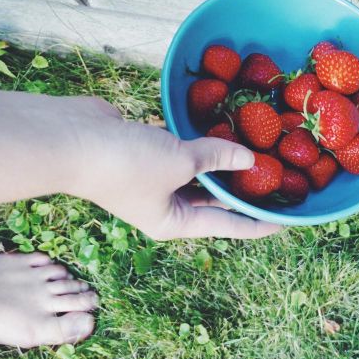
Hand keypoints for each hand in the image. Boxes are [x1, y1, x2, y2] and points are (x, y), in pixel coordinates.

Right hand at [65, 97, 280, 240]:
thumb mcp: (180, 161)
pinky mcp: (146, 152)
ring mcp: (154, 179)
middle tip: (282, 183)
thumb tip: (249, 157)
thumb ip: (217, 157)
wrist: (69, 139)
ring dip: (224, 164)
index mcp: (175, 223)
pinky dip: (201, 142)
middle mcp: (166, 207)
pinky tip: (225, 131)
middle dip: (246, 191)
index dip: (260, 223)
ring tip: (261, 155)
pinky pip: (183, 150)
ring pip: (200, 174)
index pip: (230, 227)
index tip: (288, 222)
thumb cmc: (125, 163)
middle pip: (216, 202)